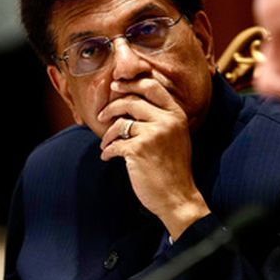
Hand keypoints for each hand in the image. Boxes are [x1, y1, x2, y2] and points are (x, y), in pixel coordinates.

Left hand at [98, 77, 209, 238]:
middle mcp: (167, 121)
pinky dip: (107, 151)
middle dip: (111, 107)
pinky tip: (107, 157)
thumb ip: (161, 117)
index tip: (116, 86)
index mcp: (176, 115)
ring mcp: (153, 134)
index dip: (130, 83)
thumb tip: (130, 102)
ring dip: (107, 134)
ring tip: (105, 143)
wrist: (177, 197)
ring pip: (119, 123)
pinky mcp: (139, 150)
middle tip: (101, 115)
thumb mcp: (176, 136)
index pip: (152, 86)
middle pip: (131, 100)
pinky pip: (114, 144)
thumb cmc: (173, 168)